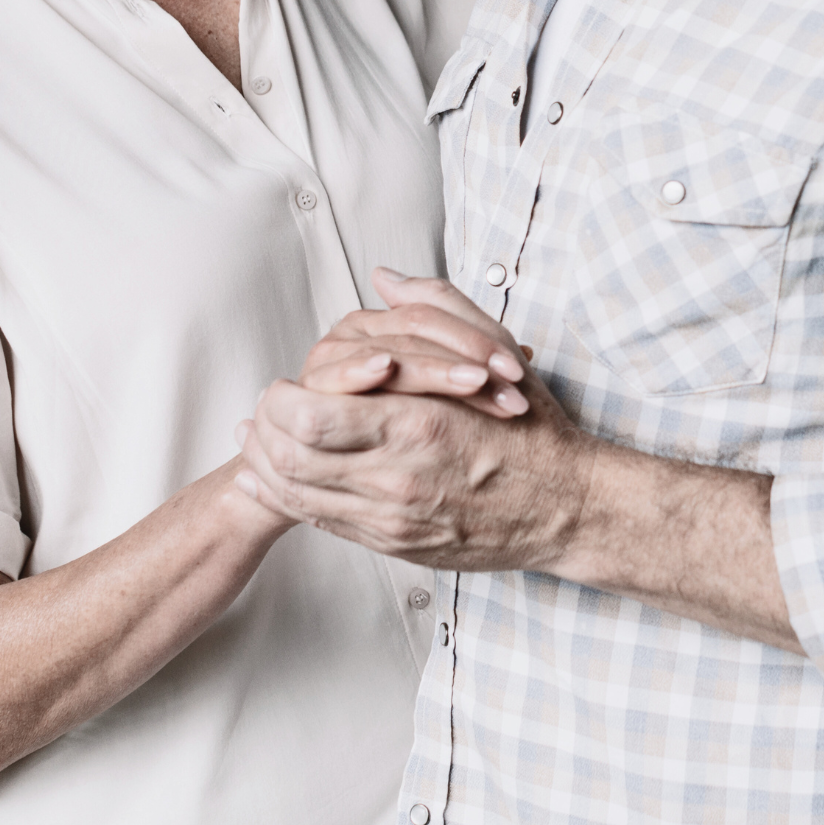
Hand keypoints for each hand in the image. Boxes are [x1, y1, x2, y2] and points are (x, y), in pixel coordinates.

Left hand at [233, 284, 594, 571]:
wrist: (566, 508)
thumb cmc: (532, 431)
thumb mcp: (493, 352)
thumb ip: (435, 308)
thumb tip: (385, 278)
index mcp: (416, 424)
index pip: (310, 418)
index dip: (280, 400)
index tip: (282, 384)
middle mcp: (396, 478)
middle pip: (290, 458)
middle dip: (263, 430)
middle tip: (260, 409)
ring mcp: (393, 519)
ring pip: (298, 495)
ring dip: (267, 466)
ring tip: (258, 439)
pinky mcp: (394, 546)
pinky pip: (324, 524)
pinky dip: (293, 497)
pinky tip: (284, 477)